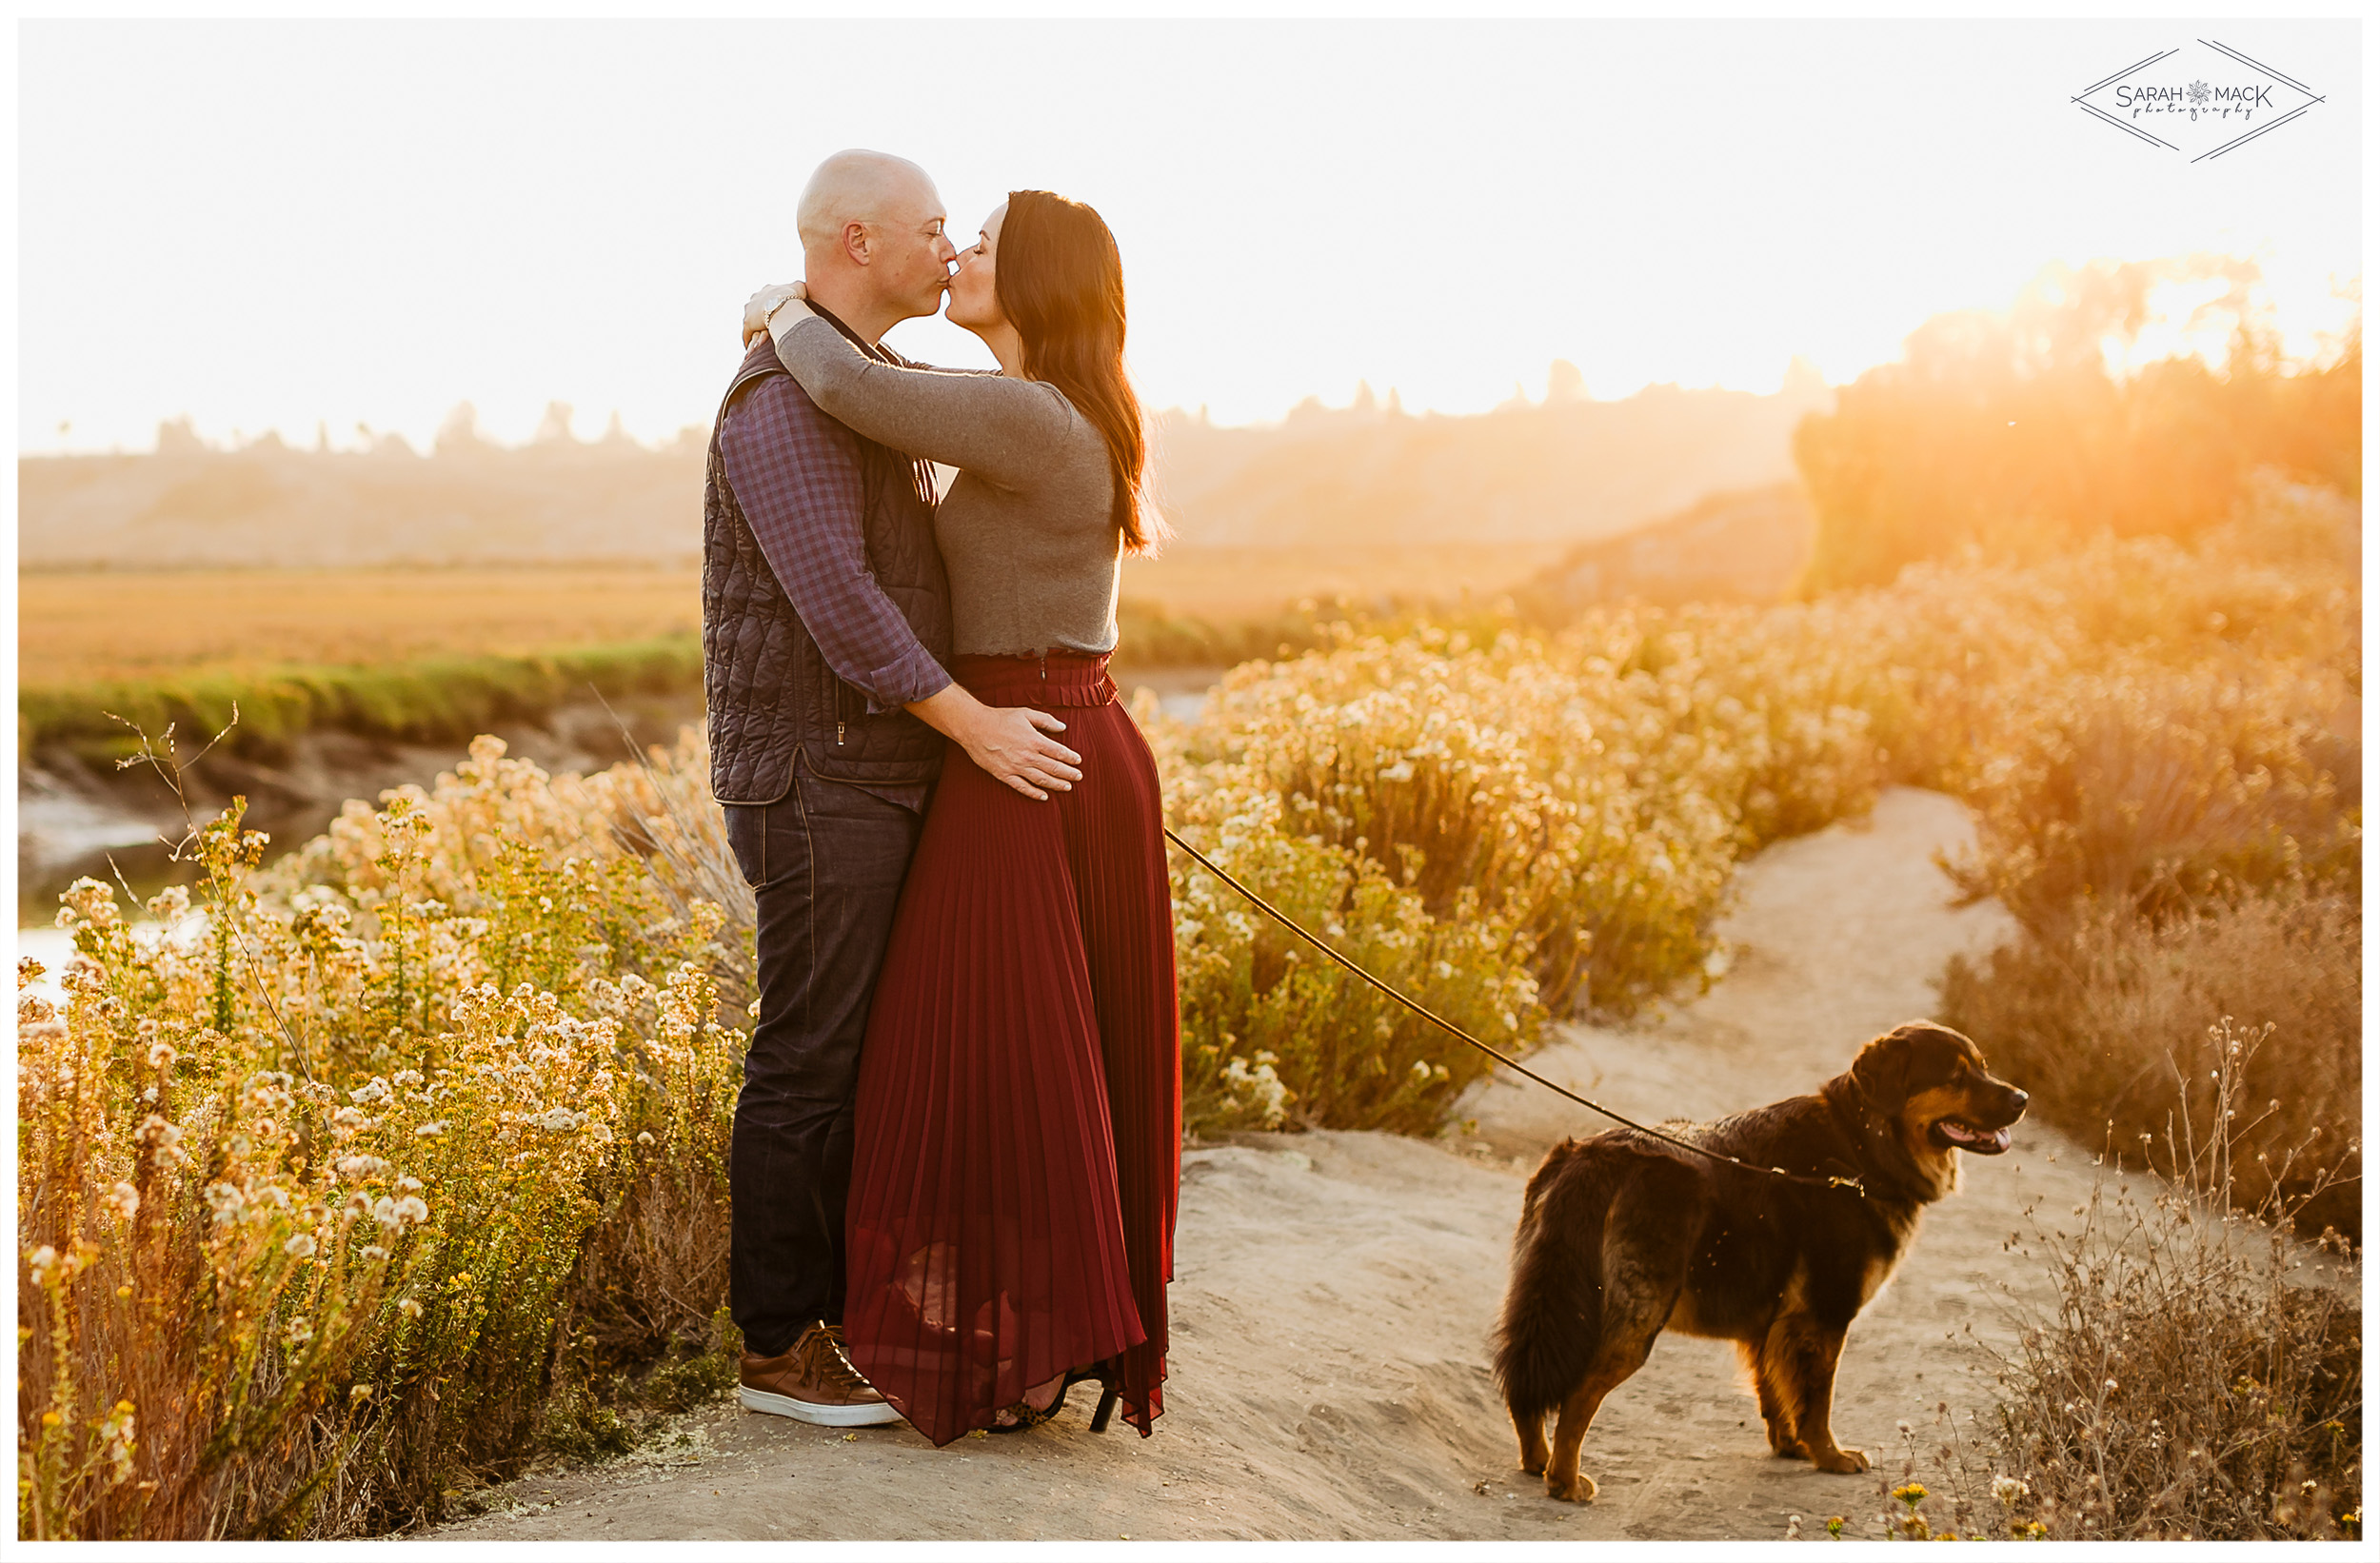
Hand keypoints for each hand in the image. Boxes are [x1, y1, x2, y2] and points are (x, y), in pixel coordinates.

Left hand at [740, 280, 809, 346]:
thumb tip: (801, 286)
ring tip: (758, 336)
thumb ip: (797, 286)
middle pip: (755, 307)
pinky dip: (749, 339)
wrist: (783, 307)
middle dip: (759, 314)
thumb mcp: (798, 287)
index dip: (769, 303)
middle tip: (765, 322)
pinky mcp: (748, 324)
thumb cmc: (792, 297)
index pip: (766, 297)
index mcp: (766, 290)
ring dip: (754, 327)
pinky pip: (747, 333)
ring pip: (750, 320)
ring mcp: (749, 311)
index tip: (773, 308)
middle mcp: (755, 298)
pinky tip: (753, 347)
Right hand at [957, 706, 1082, 800]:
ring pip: (1042, 780)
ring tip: (1067, 787)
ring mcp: (1016, 767)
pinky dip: (1034, 793)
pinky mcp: (1004, 775)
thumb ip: (1046, 721)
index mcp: (1035, 740)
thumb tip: (1063, 727)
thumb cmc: (1000, 718)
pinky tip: (1044, 797)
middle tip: (1079, 777)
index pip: (1059, 752)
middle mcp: (1028, 756)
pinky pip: (1022, 787)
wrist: (974, 727)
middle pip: (1054, 768)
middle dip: (1069, 774)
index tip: (1078, 761)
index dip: (1071, 758)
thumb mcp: (1026, 714)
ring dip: (1057, 785)